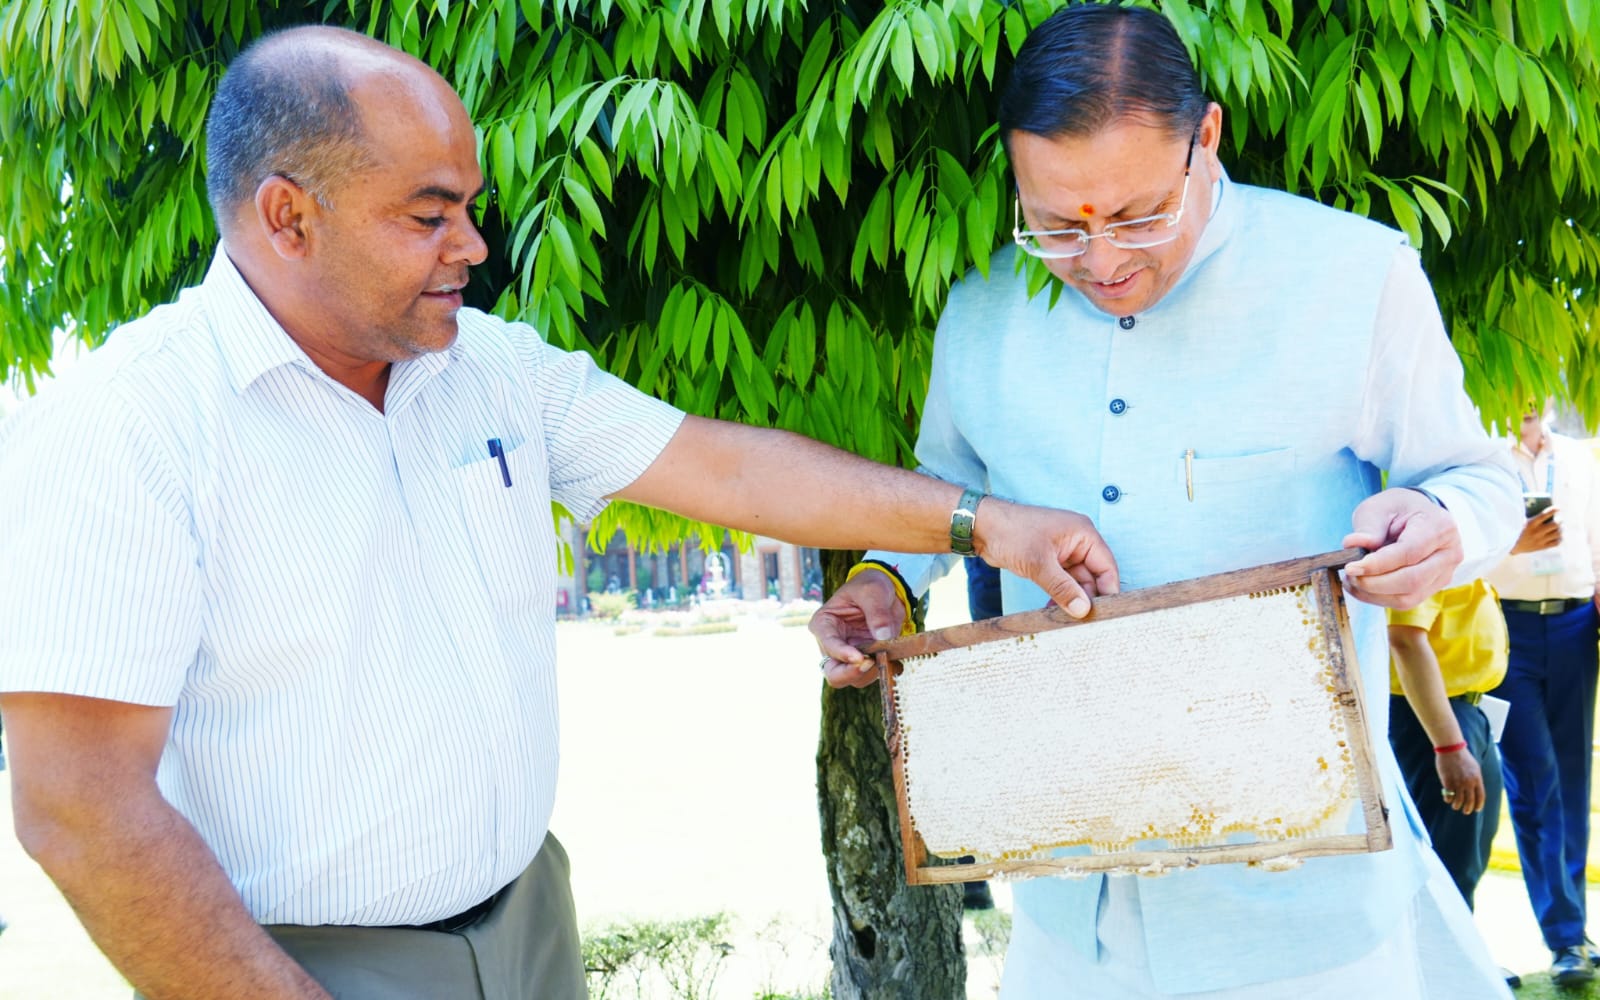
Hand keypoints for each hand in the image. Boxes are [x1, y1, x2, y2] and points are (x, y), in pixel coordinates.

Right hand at [811, 568, 904, 687]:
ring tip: (889, 655)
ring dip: (872, 672)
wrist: (888, 590)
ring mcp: (849, 656)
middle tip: (871, 664)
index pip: (828, 645)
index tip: (861, 658)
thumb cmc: (871, 585)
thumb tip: (883, 637)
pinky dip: (884, 670)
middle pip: (834, 673)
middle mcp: (832, 644)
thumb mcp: (873, 591)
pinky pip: (873, 674)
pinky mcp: (867, 661)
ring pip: (855, 678)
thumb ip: (877, 613)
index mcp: (824, 624)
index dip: (842, 654)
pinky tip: (895, 660)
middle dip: (851, 673)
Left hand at [971, 499, 1119, 617]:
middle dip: (1086, 598)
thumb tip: (1083, 609)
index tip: (1106, 614)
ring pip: (1076, 583)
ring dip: (1071, 600)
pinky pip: (1062, 583)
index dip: (1108, 590)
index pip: (1107, 566)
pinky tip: (1052, 610)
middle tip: (1082, 622)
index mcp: (1083, 534)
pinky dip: (1059, 596)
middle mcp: (1077, 542)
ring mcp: (1064, 553)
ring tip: (1065, 620)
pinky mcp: (1050, 562)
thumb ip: (1063, 588)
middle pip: (1093, 577)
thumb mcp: (1039, 563)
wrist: (982, 526)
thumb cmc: (1011, 532)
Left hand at [1342, 488, 1461, 608]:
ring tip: (1352, 581)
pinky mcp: (1434, 587)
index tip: (1350, 567)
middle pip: (1412, 580)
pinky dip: (1379, 598)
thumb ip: (1368, 527)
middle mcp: (1450, 553)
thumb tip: (1352, 545)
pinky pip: (1407, 601)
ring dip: (1374, 594)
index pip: (1409, 552)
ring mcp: (1445, 573)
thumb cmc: (1397, 509)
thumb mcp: (1379, 508)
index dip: (1378, 564)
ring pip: (1409, 597)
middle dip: (1374, 583)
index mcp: (1440, 526)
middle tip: (1349, 575)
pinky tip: (1362, 587)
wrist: (1417, 516)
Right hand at [1435, 746, 1484, 813]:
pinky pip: (1448, 796)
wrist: (1451, 749)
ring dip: (1457, 806)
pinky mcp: (1447, 782)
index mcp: (1477, 779)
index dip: (1479, 805)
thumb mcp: (1475, 768)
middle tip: (1465, 811)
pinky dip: (1448, 799)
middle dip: (1468, 809)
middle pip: (1470, 801)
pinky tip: (1448, 799)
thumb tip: (1476, 790)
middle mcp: (1469, 783)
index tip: (1476, 809)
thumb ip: (1476, 779)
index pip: (1481, 797)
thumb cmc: (1463, 757)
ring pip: (1458, 801)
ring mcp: (1458, 783)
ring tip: (1455, 806)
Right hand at [1510, 507, 1560, 553]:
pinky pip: (1556, 543)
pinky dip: (1559, 538)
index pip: (1544, 515)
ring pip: (1558, 534)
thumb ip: (1529, 515)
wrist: (1510, 545)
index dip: (1553, 510)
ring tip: (1560, 527)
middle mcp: (1537, 532)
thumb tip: (1541, 509)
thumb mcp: (1520, 521)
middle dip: (1560, 520)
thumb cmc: (1515, 530)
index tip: (1558, 508)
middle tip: (1559, 519)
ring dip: (1561, 529)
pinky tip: (1558, 536)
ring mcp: (1540, 540)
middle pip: (1555, 524)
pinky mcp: (1541, 547)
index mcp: (1530, 523)